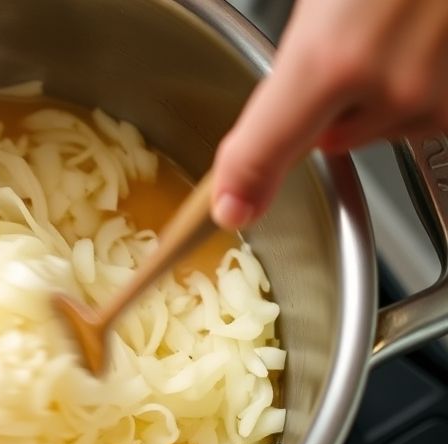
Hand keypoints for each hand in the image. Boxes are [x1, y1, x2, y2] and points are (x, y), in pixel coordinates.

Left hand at [211, 0, 447, 229]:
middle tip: (350, 35)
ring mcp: (441, 97)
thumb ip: (297, 57)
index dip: (244, 177)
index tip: (231, 207)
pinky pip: (429, 112)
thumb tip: (264, 116)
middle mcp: (391, 89)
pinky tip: (430, 33)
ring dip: (382, 91)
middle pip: (331, 137)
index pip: (268, 143)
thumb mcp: (322, 0)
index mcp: (334, 57)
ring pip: (384, 124)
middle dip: (329, 102)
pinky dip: (425, 85)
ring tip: (397, 20)